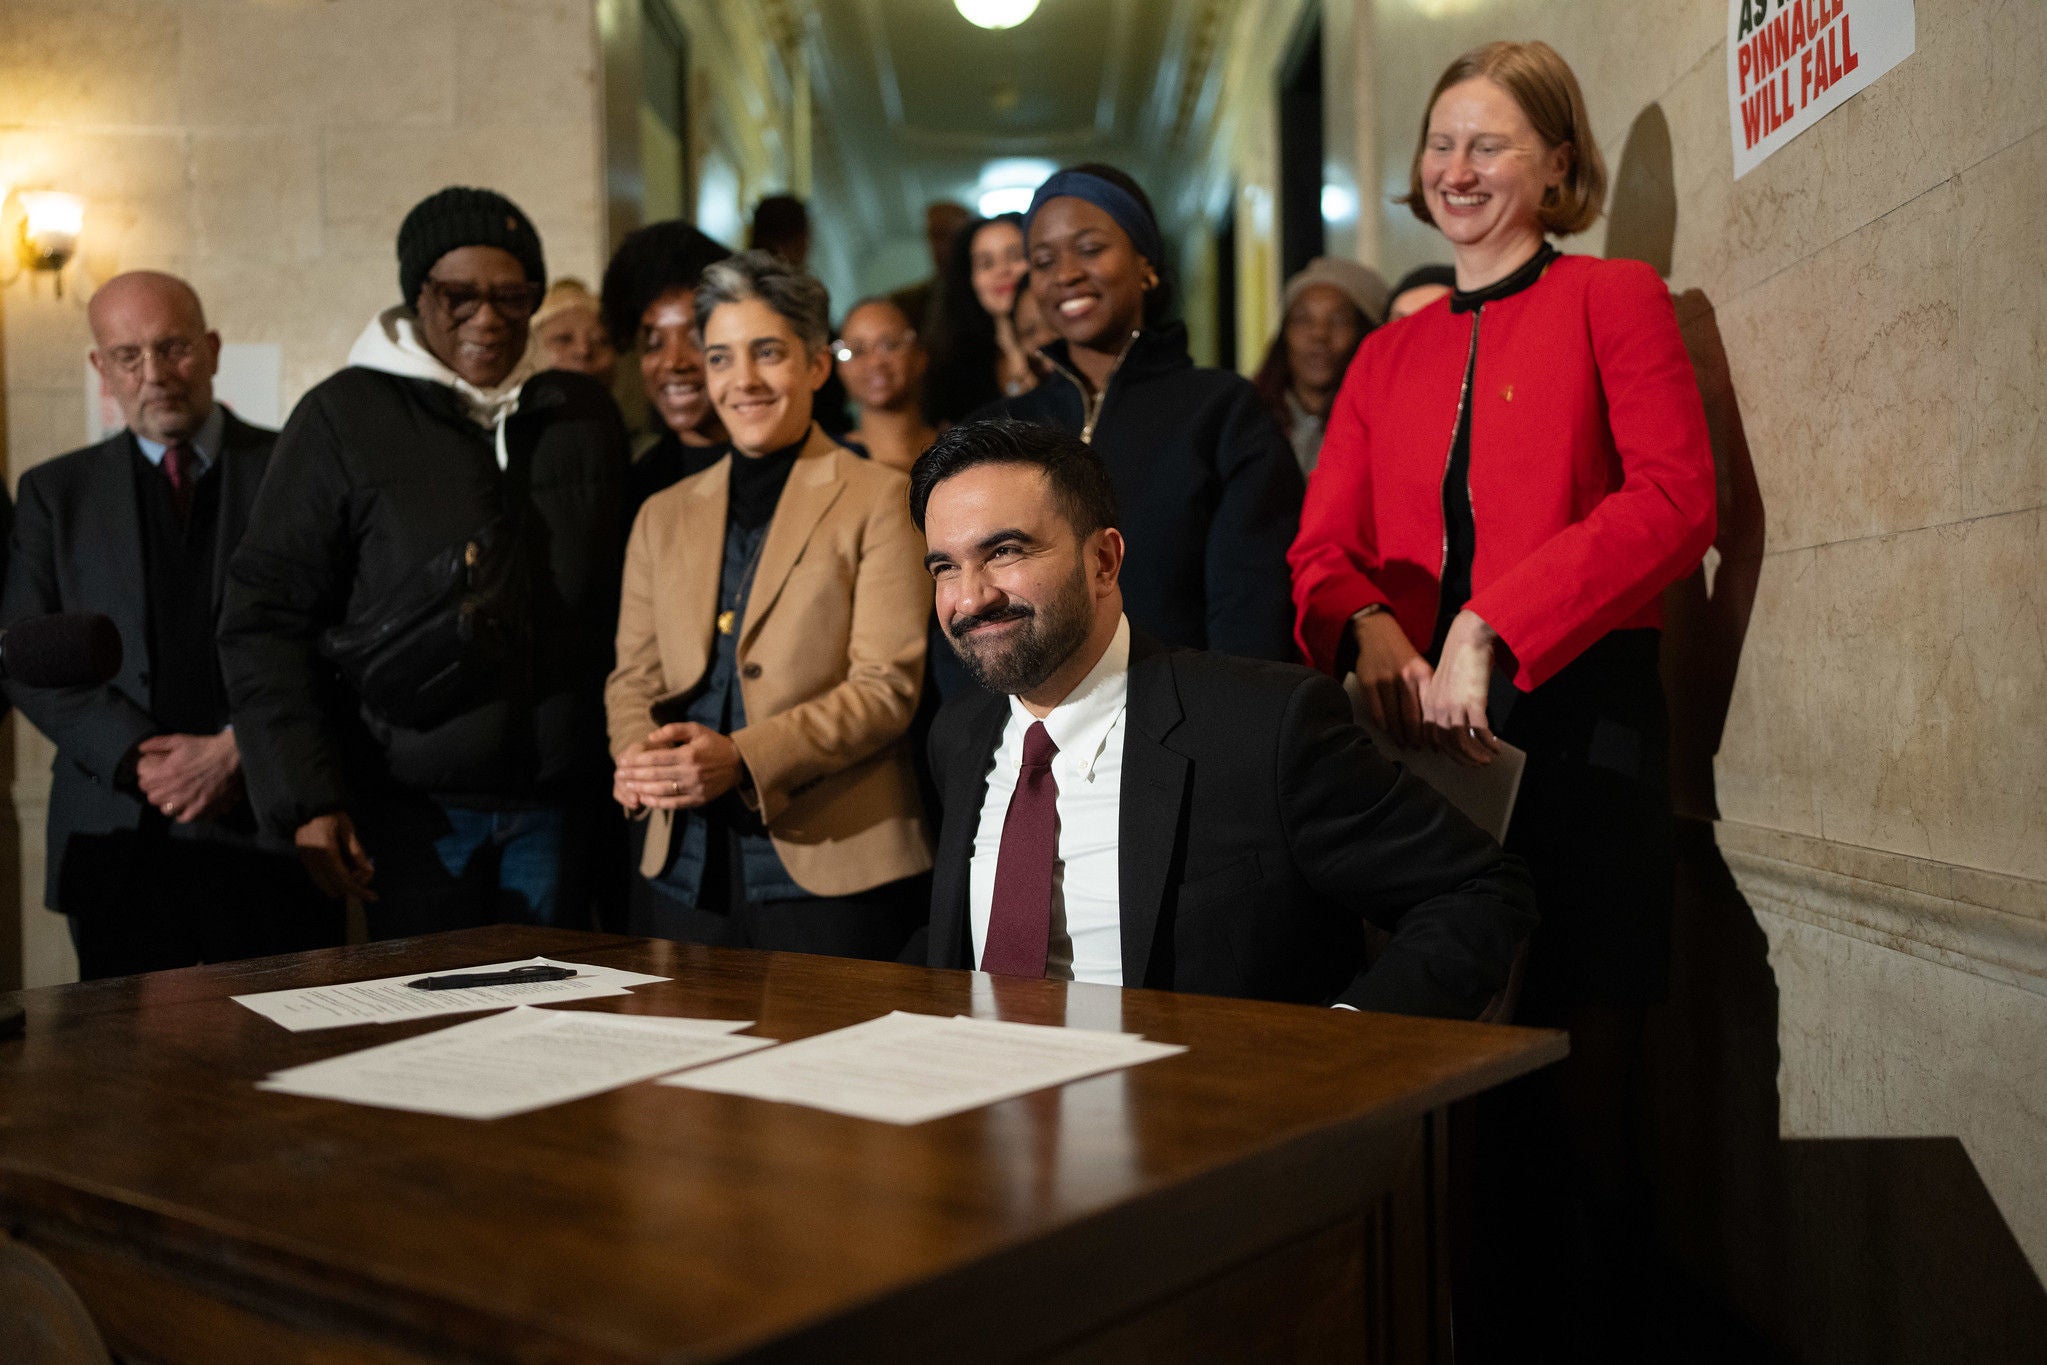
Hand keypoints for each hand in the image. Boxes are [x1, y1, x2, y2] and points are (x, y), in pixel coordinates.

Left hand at [135, 731, 242, 823]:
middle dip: (157, 793)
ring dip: (169, 805)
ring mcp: (190, 802)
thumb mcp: (179, 740)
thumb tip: (140, 748)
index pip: (144, 786)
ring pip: (168, 811)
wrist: (231, 756)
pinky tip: (188, 806)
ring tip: (176, 798)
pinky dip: (185, 813)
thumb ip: (157, 743)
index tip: (154, 778)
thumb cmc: (204, 748)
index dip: (147, 781)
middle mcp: (176, 791)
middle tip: (165, 787)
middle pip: (154, 800)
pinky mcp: (204, 808)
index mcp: (167, 774)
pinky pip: (187, 818)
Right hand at [294, 810, 375, 901]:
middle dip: (351, 886)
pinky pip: (320, 879)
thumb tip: (368, 871)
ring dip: (342, 883)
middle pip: (335, 888)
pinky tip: (342, 866)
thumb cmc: (331, 815)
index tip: (373, 897)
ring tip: (352, 867)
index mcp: (326, 852)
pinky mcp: (304, 862)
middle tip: (361, 871)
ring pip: (326, 886)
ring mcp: (307, 862)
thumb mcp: (348, 829)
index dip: (359, 891)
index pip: (344, 880)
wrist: (308, 807)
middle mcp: (314, 861)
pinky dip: (333, 879)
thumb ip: (357, 852)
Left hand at [613, 722, 743, 810]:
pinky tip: (644, 799)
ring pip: (661, 790)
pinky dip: (657, 802)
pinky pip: (673, 803)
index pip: (656, 758)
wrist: (738, 763)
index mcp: (688, 754)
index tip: (622, 761)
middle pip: (655, 775)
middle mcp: (691, 772)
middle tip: (618, 775)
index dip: (636, 761)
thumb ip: (673, 729)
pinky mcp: (698, 799)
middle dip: (634, 775)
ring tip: (627, 786)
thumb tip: (650, 738)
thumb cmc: (713, 744)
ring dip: (641, 789)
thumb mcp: (696, 729)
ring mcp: (694, 788)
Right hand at [1351, 610, 1431, 749]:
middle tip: (1418, 749)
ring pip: (1393, 716)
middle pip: (1411, 716)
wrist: (1378, 633)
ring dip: (1398, 734)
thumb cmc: (1403, 653)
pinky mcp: (1368, 682)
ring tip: (1403, 744)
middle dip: (1415, 737)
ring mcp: (1385, 680)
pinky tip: (1387, 732)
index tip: (1435, 745)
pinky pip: (1376, 710)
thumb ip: (1427, 689)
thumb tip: (1436, 721)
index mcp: (1423, 674)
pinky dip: (1382, 724)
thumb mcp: (1421, 666)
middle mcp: (1405, 677)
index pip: (1429, 709)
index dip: (1433, 730)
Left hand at [1420, 610, 1503, 767]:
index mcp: (1429, 703)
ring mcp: (1454, 706)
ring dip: (1476, 755)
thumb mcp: (1447, 683)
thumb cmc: (1462, 657)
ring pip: (1461, 743)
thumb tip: (1460, 720)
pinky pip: (1480, 732)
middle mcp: (1438, 707)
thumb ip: (1447, 701)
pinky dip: (1488, 743)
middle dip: (1463, 759)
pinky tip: (1495, 747)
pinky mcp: (1473, 702)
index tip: (1459, 756)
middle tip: (1477, 764)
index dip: (1446, 750)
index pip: (1432, 736)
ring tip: (1488, 759)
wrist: (1469, 638)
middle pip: (1446, 744)